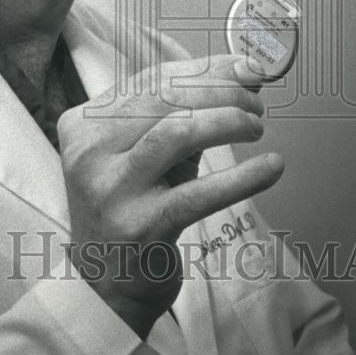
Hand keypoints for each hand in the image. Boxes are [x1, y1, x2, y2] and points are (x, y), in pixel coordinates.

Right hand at [57, 54, 283, 338]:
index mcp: (83, 124)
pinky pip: (200, 192)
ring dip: (229, 120)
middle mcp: (88, 152)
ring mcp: (111, 189)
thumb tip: (242, 72)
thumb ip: (180, 113)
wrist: (107, 286)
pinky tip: (272, 166)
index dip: (205, 69)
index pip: (151, 79)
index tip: (245, 68)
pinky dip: (243, 176)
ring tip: (256, 126)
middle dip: (222, 90)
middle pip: (166, 98)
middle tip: (255, 101)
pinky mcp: (141, 226)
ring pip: (178, 131)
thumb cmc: (134, 207)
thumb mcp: (142, 153)